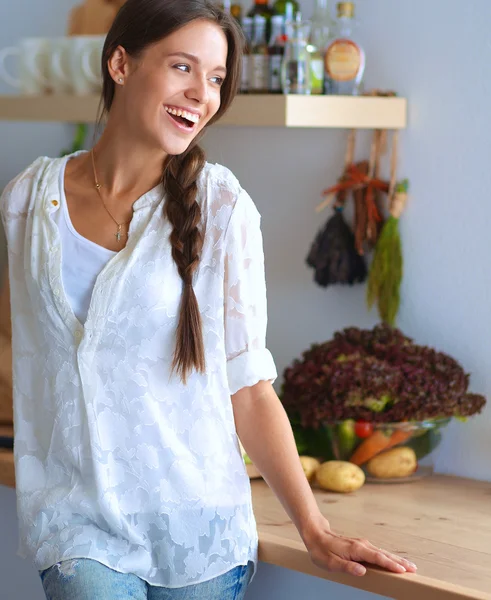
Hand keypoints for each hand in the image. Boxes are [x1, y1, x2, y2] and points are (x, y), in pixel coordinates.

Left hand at [301, 515, 416, 576]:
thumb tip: (362, 571)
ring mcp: (362, 544)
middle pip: (384, 554)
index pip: (377, 558)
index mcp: (355, 550)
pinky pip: (378, 552)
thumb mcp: (330, 563)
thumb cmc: (321, 550)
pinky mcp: (361, 546)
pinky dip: (388, 557)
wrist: (316, 534)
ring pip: (382, 552)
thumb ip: (346, 567)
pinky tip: (394, 561)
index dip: (390, 564)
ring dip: (396, 559)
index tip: (402, 570)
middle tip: (414, 569)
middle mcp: (362, 545)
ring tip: (410, 566)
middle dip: (399, 562)